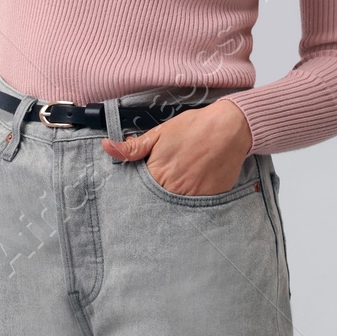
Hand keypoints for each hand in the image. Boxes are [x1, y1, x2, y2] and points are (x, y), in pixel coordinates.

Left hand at [103, 99, 252, 194]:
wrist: (229, 128)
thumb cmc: (194, 127)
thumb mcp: (160, 133)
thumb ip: (133, 147)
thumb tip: (106, 147)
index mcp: (157, 173)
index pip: (139, 193)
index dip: (140, 191)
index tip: (143, 188)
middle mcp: (173, 189)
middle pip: (157, 202)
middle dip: (157, 197)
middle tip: (166, 184)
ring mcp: (193, 196)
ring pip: (176, 207)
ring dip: (174, 201)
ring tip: (181, 185)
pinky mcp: (210, 199)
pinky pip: (197, 207)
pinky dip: (194, 201)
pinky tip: (196, 187)